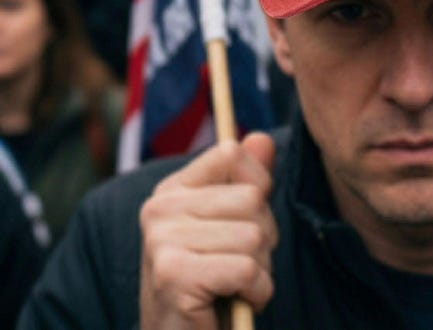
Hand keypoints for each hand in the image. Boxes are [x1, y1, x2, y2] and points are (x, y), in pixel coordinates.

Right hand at [139, 132, 277, 329]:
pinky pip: (247, 270)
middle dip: (263, 238)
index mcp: (172, 190)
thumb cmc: (214, 286)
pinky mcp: (173, 275)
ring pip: (254, 236)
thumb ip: (248, 180)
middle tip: (237, 268)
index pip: (231, 153)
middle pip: (252, 198)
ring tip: (234, 287)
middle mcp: (160, 208)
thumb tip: (262, 137)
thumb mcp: (233, 227)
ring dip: (260, 270)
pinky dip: (256, 293)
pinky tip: (233, 304)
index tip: (242, 224)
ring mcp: (162, 240)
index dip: (257, 187)